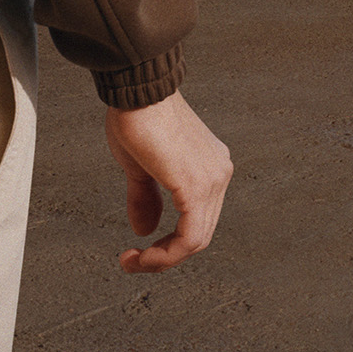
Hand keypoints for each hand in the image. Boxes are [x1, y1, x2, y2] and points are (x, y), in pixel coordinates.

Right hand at [106, 88, 232, 273]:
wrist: (137, 90)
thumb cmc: (137, 117)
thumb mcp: (140, 167)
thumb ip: (147, 198)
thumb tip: (144, 231)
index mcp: (210, 166)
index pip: (197, 218)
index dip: (168, 242)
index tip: (136, 251)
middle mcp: (219, 172)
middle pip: (198, 233)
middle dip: (164, 255)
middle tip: (133, 261)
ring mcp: (213, 179)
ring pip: (195, 240)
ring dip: (161, 259)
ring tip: (133, 262)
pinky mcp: (198, 186)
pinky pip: (189, 238)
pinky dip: (164, 255)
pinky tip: (140, 256)